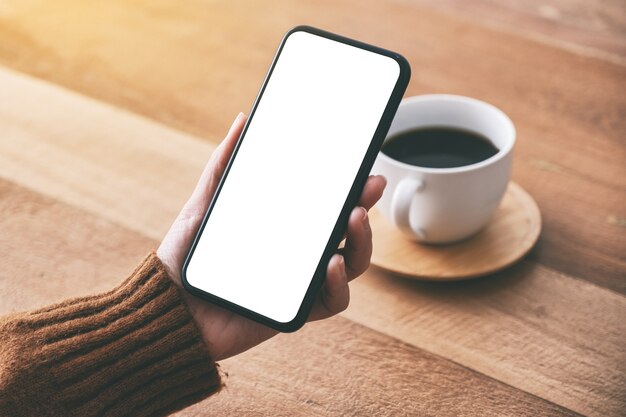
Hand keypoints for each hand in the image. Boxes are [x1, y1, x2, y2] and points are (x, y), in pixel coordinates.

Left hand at [157, 113, 385, 360]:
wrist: (169, 307)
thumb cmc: (187, 257)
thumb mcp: (204, 203)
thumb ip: (222, 164)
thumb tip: (242, 121)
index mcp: (284, 229)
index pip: (326, 207)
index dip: (350, 188)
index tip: (363, 167)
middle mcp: (298, 255)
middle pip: (347, 232)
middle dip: (365, 206)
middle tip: (371, 185)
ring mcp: (300, 283)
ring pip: (351, 264)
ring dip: (362, 241)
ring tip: (354, 219)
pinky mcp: (297, 312)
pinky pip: (332, 300)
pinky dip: (338, 283)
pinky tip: (331, 264)